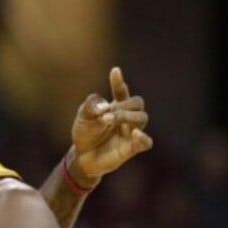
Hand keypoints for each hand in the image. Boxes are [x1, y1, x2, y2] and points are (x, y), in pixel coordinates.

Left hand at [69, 67, 153, 186]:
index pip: (121, 91)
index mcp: (115, 106)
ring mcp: (131, 132)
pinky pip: (146, 142)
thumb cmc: (85, 133)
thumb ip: (92, 105)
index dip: (119, 82)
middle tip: (104, 114)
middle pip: (137, 103)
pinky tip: (135, 133)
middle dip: (122, 105)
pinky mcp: (132, 148)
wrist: (81, 157)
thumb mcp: (83, 116)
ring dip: (126, 116)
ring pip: (142, 118)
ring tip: (108, 119)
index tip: (115, 71)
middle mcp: (126, 117)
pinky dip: (143, 138)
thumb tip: (104, 105)